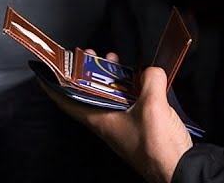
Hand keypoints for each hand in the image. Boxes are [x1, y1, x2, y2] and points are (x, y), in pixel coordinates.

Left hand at [42, 56, 192, 182]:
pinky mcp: (139, 127)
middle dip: (86, 72)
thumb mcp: (152, 105)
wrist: (177, 170)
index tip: (45, 72)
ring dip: (108, 77)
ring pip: (108, 96)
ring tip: (113, 59)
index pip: (68, 102)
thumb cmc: (157, 144)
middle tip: (90, 53)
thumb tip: (150, 70)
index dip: (55, 86)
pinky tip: (139, 78)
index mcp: (100, 120)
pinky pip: (127, 102)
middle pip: (89, 94)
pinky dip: (128, 87)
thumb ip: (149, 80)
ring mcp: (123, 125)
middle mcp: (107, 123)